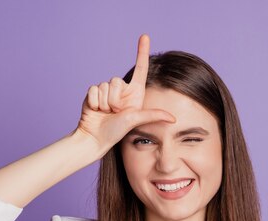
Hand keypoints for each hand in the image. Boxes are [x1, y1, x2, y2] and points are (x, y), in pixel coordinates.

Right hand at [74, 34, 175, 155]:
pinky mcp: (94, 92)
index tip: (145, 36)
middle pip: (116, 81)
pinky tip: (96, 110)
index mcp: (134, 93)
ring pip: (104, 85)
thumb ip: (153, 115)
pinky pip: (93, 89)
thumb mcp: (136, 120)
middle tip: (114, 112)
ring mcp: (107, 91)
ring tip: (105, 113)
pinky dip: (94, 101)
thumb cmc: (116, 132)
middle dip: (114, 99)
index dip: (142, 52)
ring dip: (104, 102)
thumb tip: (174, 119)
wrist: (94, 138)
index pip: (140, 68)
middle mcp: (121, 90)